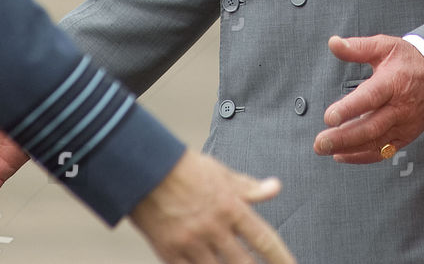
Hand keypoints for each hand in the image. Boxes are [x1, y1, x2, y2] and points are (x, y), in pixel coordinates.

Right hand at [129, 150, 294, 263]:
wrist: (142, 170)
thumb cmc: (184, 168)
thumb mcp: (220, 172)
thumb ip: (249, 187)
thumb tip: (275, 188)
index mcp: (230, 206)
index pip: (264, 239)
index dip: (281, 258)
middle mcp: (213, 228)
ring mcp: (191, 243)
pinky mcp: (170, 252)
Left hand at [312, 34, 423, 162]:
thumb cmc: (409, 61)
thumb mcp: (385, 46)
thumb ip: (357, 47)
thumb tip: (333, 43)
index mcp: (393, 83)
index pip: (371, 98)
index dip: (350, 109)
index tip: (329, 117)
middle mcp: (400, 108)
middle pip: (371, 127)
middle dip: (344, 137)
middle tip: (320, 142)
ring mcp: (404, 125)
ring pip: (375, 142)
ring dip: (349, 149)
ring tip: (325, 149)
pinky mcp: (405, 137)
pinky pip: (383, 151)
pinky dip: (362, 156)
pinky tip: (341, 155)